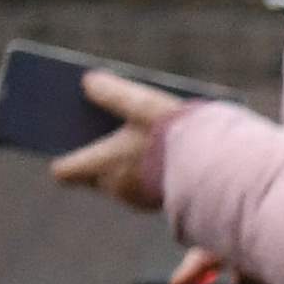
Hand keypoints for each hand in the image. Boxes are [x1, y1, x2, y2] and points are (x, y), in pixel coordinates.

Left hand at [47, 72, 189, 214]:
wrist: (222, 166)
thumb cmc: (175, 135)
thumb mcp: (141, 103)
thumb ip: (112, 91)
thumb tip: (88, 81)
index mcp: (101, 165)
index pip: (64, 171)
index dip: (62, 156)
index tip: (61, 141)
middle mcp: (116, 187)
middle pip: (92, 175)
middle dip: (95, 156)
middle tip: (99, 131)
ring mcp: (138, 199)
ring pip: (119, 181)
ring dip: (123, 164)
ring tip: (132, 139)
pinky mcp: (162, 202)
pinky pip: (144, 187)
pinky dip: (146, 173)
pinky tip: (159, 154)